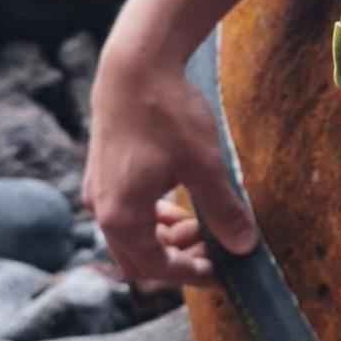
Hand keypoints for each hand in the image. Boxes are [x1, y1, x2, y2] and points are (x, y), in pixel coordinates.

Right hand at [83, 48, 255, 289]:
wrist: (135, 65)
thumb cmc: (168, 114)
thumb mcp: (205, 167)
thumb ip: (223, 211)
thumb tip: (244, 246)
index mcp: (122, 217)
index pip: (158, 267)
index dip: (193, 275)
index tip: (222, 272)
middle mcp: (101, 209)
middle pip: (137, 259)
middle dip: (176, 258)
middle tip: (212, 245)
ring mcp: (96, 189)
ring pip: (129, 235)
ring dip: (163, 237)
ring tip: (197, 219)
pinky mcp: (100, 170)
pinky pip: (123, 211)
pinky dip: (149, 216)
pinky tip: (176, 197)